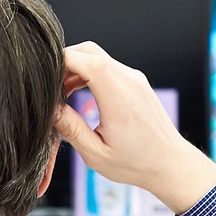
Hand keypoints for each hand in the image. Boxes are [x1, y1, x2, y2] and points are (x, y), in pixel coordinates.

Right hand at [54, 42, 215, 214]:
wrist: (170, 163)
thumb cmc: (136, 163)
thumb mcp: (96, 154)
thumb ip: (71, 129)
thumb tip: (51, 109)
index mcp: (118, 98)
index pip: (87, 61)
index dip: (61, 62)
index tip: (45, 78)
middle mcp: (129, 81)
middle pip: (90, 51)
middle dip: (65, 63)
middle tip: (51, 87)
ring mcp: (135, 79)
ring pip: (98, 57)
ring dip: (77, 68)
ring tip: (63, 94)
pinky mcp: (136, 82)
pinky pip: (108, 67)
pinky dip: (90, 73)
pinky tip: (80, 94)